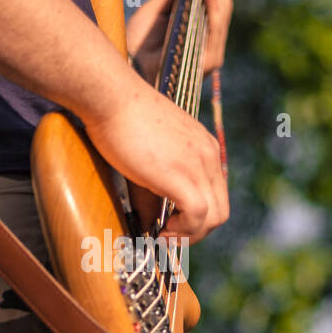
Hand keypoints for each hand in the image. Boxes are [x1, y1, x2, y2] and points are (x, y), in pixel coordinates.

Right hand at [80, 77, 228, 243]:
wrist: (110, 96)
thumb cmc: (119, 121)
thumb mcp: (146, 157)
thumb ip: (154, 193)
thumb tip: (150, 226)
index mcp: (204, 147)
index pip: (215, 195)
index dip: (196, 219)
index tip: (169, 225)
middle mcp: (209, 155)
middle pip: (221, 211)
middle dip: (196, 232)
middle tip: (167, 236)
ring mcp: (199, 164)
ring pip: (214, 218)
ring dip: (189, 235)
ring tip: (162, 236)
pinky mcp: (182, 175)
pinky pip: (197, 216)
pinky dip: (182, 231)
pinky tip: (160, 231)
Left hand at [126, 0, 232, 82]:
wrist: (128, 69)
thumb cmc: (137, 46)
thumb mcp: (153, 11)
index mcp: (197, 30)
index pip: (212, 1)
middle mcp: (207, 41)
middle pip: (221, 5)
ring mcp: (209, 52)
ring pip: (221, 14)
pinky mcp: (207, 60)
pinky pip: (214, 29)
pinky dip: (213, 7)